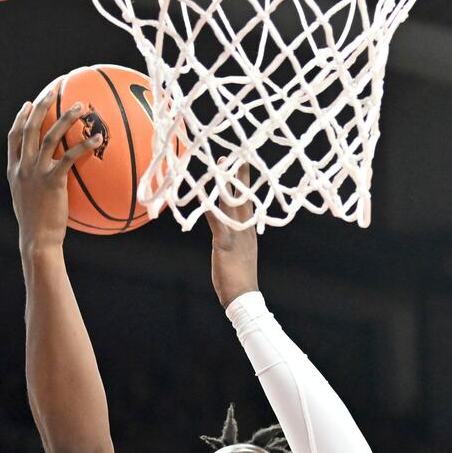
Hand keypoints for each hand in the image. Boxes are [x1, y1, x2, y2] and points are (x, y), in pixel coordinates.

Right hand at [7, 88, 100, 254]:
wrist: (37, 241)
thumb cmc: (38, 228)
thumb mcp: (30, 203)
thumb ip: (36, 186)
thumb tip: (52, 181)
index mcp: (14, 171)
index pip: (14, 138)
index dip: (21, 119)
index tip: (28, 104)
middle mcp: (22, 167)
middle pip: (29, 128)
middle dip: (41, 106)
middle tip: (53, 91)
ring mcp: (35, 173)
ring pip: (50, 136)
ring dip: (65, 118)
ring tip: (80, 106)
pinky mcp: (52, 181)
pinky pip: (69, 157)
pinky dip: (84, 146)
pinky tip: (98, 139)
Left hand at [205, 163, 258, 307]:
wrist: (243, 297)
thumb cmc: (239, 280)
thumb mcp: (239, 254)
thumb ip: (235, 240)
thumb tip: (230, 234)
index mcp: (248, 230)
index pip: (247, 201)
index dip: (243, 184)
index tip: (241, 165)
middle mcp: (244, 228)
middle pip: (242, 196)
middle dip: (238, 175)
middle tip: (235, 155)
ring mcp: (236, 234)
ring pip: (230, 204)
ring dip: (225, 185)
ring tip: (221, 165)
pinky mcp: (225, 243)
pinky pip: (217, 222)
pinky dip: (209, 209)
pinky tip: (203, 196)